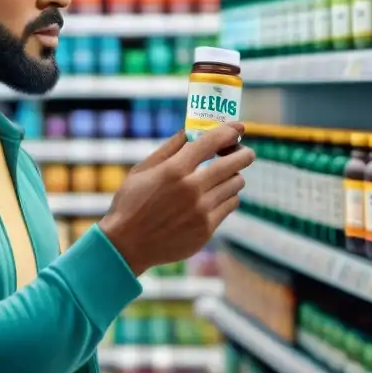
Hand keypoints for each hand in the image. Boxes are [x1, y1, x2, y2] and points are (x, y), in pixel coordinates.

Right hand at [98, 123, 252, 275]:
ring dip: (234, 176)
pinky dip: (228, 196)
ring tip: (225, 176)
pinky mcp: (207, 228)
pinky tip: (217, 195)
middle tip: (244, 151)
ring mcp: (201, 210)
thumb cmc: (131, 203)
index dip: (229, 131)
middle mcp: (191, 188)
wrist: (127, 245)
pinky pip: (230, 204)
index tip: (238, 127)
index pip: (212, 142)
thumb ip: (169, 149)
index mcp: (174, 169)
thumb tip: (191, 131)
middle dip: (243, 153)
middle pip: (233, 163)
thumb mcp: (142, 170)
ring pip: (235, 184)